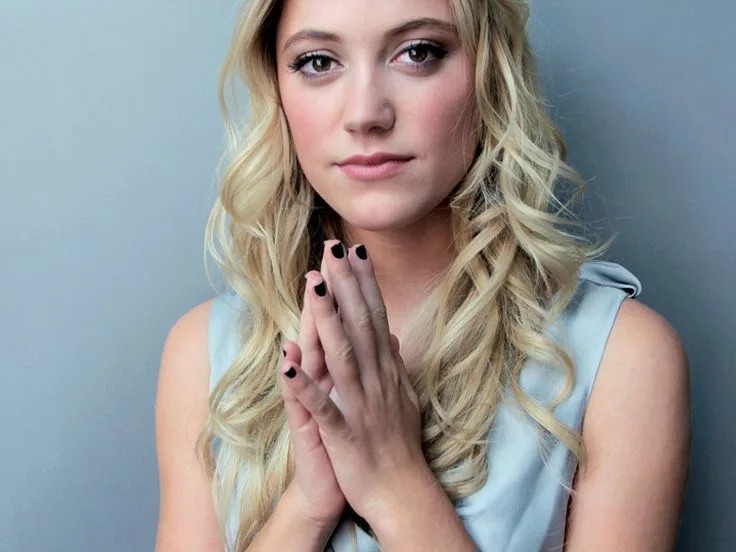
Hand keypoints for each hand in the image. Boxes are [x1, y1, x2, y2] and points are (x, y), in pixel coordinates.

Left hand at [280, 240, 426, 523]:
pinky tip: (288, 365)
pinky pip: (323, 407)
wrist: (401, 492)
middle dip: (346, 285)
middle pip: (359, 325)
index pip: (374, 318)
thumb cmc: (399, 443)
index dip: (364, 284)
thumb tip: (394, 335)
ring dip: (328, 320)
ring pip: (343, 356)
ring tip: (314, 286)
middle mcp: (376, 380)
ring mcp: (361, 405)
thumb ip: (396, 364)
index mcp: (386, 370)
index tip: (356, 251)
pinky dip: (307, 387)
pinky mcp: (344, 433)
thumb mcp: (404, 397)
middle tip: (335, 248)